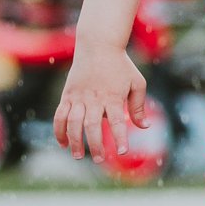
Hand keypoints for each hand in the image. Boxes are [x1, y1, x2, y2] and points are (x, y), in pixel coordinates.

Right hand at [53, 41, 147, 164]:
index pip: (117, 121)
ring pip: (73, 122)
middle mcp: (94, 98)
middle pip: (92, 126)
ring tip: (78, 156)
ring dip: (74, 141)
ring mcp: (78, 97)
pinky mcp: (67, 95)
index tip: (122, 152)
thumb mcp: (137, 83)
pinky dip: (59, 130)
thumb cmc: (121, 66)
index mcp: (113, 97)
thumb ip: (139, 106)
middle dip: (94, 145)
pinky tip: (62, 143)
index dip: (119, 137)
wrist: (98, 45)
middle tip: (98, 160)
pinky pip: (59, 115)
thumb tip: (145, 127)